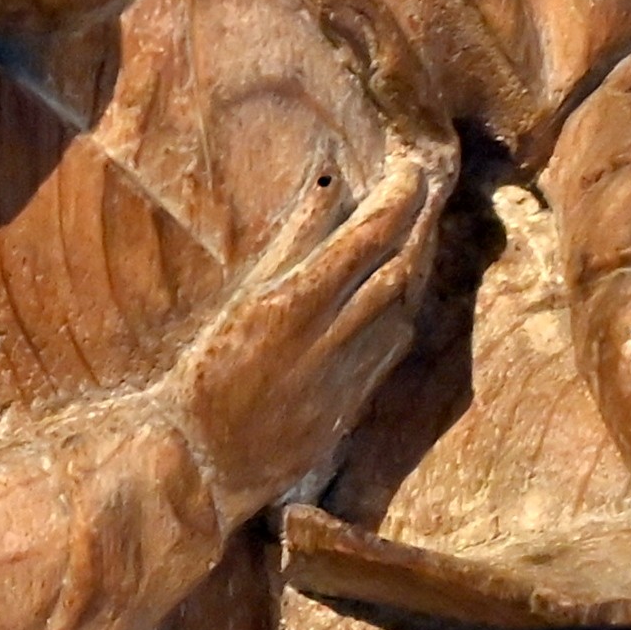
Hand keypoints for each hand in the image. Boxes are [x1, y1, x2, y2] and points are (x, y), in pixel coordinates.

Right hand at [174, 133, 455, 511]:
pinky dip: (402, 310)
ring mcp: (351, 372)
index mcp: (295, 303)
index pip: (366, 239)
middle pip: (398, 269)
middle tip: (426, 189)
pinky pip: (394, 346)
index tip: (411, 169)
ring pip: (403, 307)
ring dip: (416, 265)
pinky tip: (398, 296)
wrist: (203, 460)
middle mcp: (333, 336)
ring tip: (417, 232)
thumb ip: (290, 244)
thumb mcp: (241, 300)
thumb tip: (330, 187)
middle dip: (417, 224)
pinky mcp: (356, 402)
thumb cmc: (207, 375)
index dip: (397, 200)